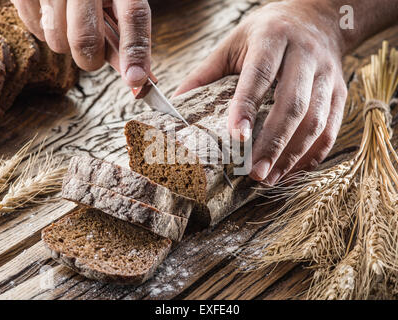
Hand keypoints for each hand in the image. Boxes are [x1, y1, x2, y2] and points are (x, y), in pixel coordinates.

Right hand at [11, 0, 151, 86]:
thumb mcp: (117, 4)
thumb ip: (127, 38)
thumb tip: (136, 76)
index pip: (133, 16)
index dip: (134, 51)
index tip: (135, 79)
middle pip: (86, 39)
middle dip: (91, 59)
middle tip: (93, 54)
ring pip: (58, 41)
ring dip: (67, 45)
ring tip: (71, 23)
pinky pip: (36, 30)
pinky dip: (47, 32)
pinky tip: (55, 15)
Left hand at [174, 0, 347, 183]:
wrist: (319, 18)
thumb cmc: (268, 33)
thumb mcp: (234, 43)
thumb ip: (206, 73)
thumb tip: (175, 104)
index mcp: (272, 38)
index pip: (259, 75)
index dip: (247, 107)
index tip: (237, 138)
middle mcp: (304, 55)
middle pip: (292, 103)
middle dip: (273, 142)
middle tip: (254, 172)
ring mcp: (327, 75)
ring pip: (316, 120)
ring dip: (293, 154)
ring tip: (269, 178)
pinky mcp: (340, 92)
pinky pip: (331, 128)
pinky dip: (312, 154)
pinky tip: (292, 171)